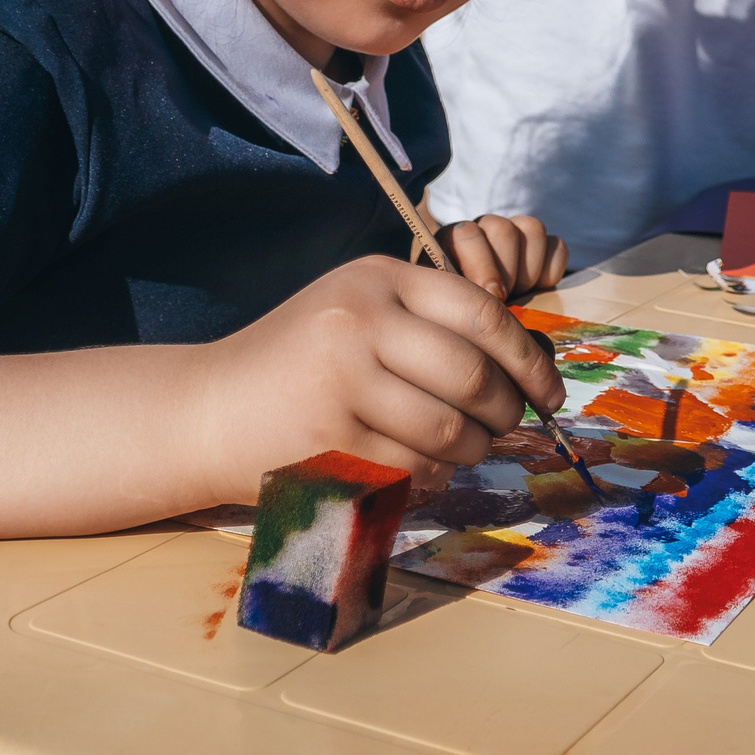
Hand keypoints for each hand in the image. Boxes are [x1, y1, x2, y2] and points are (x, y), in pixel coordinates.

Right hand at [180, 258, 564, 501]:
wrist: (205, 409)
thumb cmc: (300, 363)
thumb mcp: (358, 312)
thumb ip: (431, 323)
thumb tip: (531, 365)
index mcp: (376, 278)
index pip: (482, 314)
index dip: (529, 359)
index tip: (549, 391)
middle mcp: (358, 320)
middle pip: (474, 376)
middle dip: (507, 412)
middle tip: (509, 426)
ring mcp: (340, 382)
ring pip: (449, 430)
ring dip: (474, 451)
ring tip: (467, 450)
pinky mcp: (327, 440)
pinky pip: (413, 468)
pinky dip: (434, 477)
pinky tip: (426, 470)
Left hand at [436, 214, 568, 301]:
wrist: (482, 318)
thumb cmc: (461, 314)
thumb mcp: (452, 308)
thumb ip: (458, 302)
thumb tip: (484, 303)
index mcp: (453, 240)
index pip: (468, 234)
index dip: (483, 267)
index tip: (495, 298)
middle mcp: (484, 228)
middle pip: (503, 230)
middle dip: (507, 271)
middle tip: (505, 298)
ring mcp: (516, 232)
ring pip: (532, 229)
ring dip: (529, 268)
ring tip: (519, 292)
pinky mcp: (544, 245)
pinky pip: (556, 245)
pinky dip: (552, 269)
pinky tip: (539, 288)